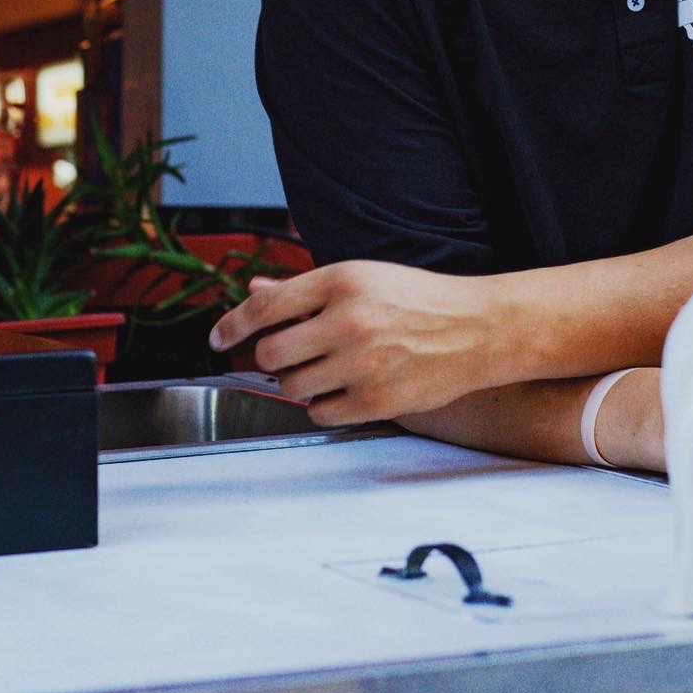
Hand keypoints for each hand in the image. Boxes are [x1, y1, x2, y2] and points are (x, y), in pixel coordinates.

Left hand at [208, 260, 499, 425]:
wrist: (476, 329)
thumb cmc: (419, 299)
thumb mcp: (363, 278)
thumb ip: (305, 288)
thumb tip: (255, 289)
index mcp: (341, 281)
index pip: (265, 305)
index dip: (232, 324)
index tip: (217, 337)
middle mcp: (348, 320)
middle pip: (271, 353)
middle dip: (273, 357)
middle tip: (291, 354)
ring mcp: (361, 363)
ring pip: (292, 387)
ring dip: (299, 382)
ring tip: (327, 368)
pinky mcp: (376, 400)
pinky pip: (321, 413)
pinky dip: (324, 405)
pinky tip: (344, 387)